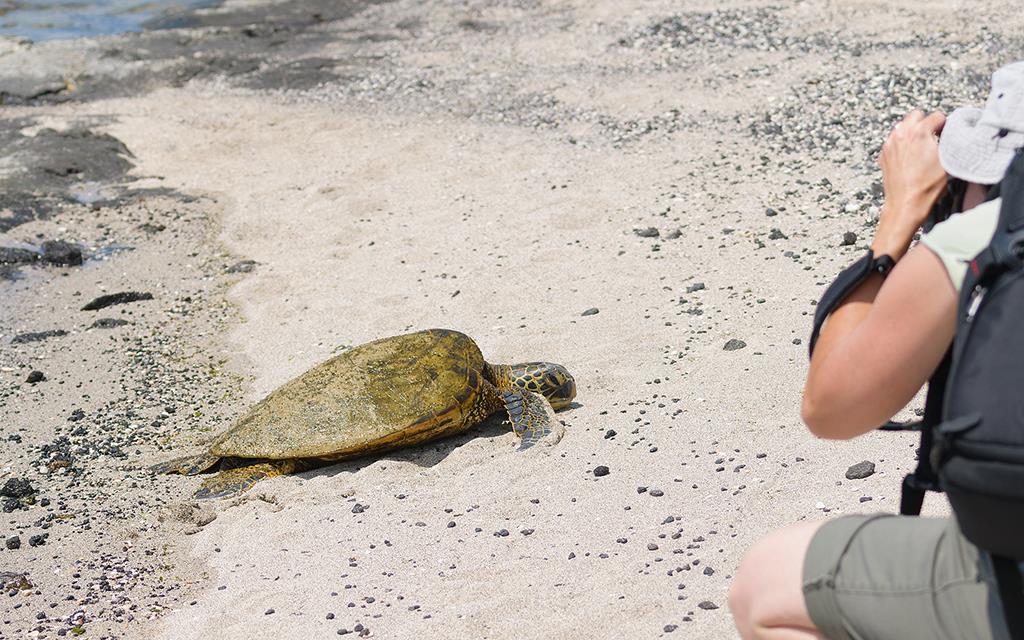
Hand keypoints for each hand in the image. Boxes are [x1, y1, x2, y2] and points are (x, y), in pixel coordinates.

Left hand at [872, 110, 947, 259]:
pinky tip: (910, 157)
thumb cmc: (927, 186)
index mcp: (919, 132)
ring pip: (903, 126)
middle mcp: (901, 134)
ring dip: (913, 132)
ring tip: (921, 148)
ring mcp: (890, 144)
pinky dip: (903, 144)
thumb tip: (953, 132)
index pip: (937, 116)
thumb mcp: (949, 160)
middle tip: (933, 137)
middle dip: (925, 123)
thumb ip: (951, 140)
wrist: (906, 204)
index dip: (945, 125)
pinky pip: (895, 140)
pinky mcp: (884, 154)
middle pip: (916, 115)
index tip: (946, 134)